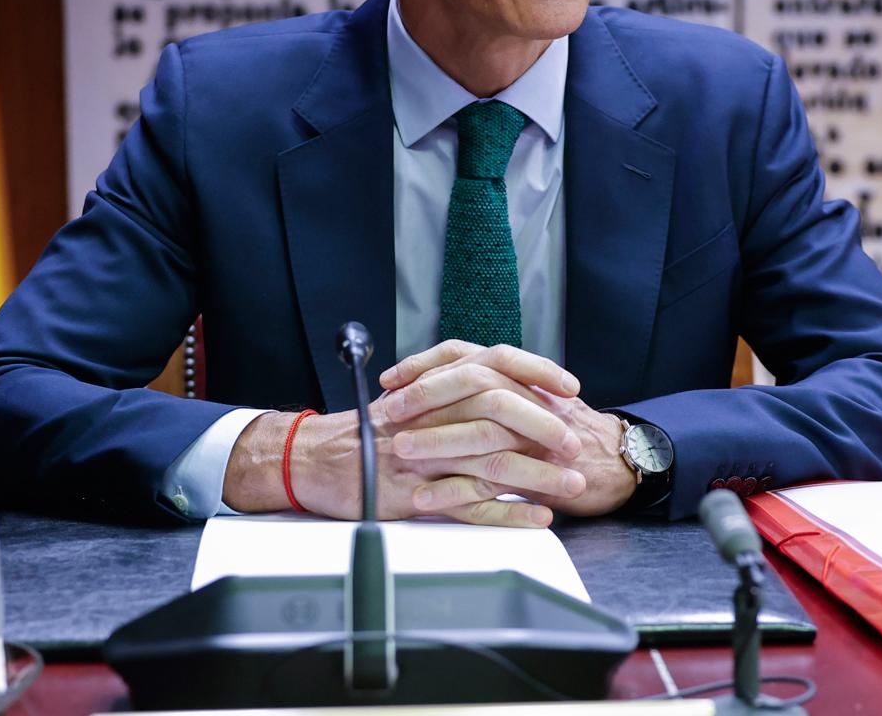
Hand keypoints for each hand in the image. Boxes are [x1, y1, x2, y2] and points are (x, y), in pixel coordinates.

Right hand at [222, 340, 587, 525]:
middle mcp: (427, 414)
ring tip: (571, 485)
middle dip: (544, 426)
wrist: (306, 458)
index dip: (535, 372)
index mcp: (430, 386)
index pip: (492, 364)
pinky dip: (507, 512)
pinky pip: (468, 502)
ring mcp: (420, 455)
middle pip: (498, 408)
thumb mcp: (406, 398)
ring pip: (490, 458)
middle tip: (575, 442)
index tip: (568, 387)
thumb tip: (504, 392)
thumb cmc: (359, 431)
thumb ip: (449, 393)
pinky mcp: (411, 494)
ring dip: (538, 473)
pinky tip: (536, 516)